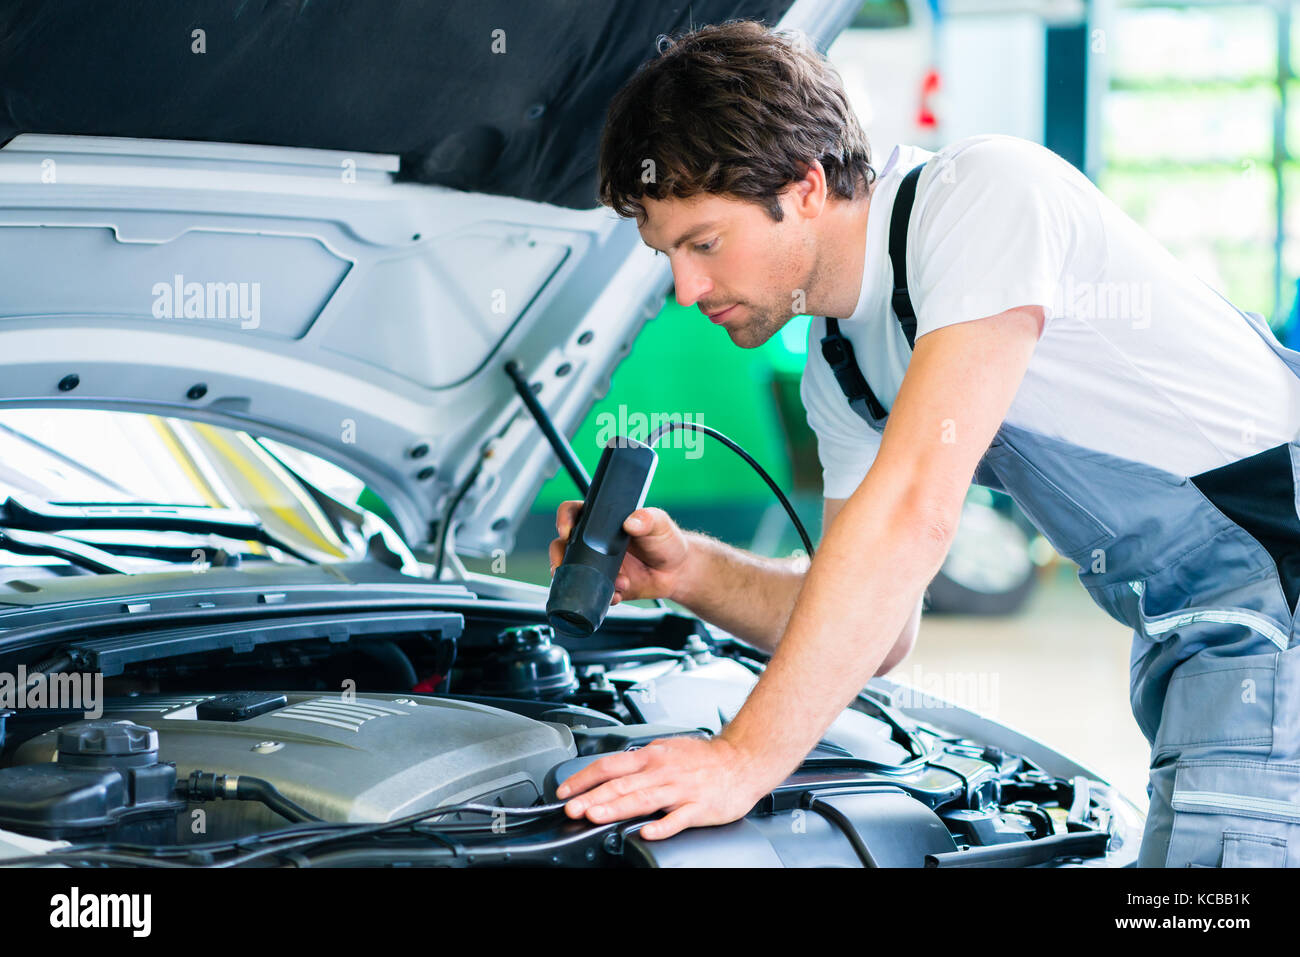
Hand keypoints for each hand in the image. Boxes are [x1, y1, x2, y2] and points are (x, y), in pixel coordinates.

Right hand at [549, 501, 691, 604]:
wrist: (677, 572)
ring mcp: (597, 565)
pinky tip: (619, 593)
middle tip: (564, 565)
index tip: (566, 530)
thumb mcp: (659, 524)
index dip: (564, 519)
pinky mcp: (605, 585)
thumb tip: (631, 522)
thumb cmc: (666, 541)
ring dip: (582, 580)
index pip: (574, 513)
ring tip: (611, 583)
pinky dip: (603, 596)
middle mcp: (594, 543)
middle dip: (558, 556)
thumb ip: (648, 519)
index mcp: (602, 521)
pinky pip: (593, 592)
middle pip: (562, 545)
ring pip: (573, 572)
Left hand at [554, 736, 767, 839]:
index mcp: (652, 756)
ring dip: (616, 808)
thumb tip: (613, 771)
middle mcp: (662, 771)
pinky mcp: (698, 807)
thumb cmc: (705, 758)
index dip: (584, 778)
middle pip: (621, 784)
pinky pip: (677, 818)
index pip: (610, 765)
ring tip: (595, 816)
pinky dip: (661, 826)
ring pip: (643, 800)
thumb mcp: (667, 749)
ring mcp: (680, 790)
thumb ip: (641, 761)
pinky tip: (647, 833)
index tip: (564, 791)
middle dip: (592, 797)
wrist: (742, 760)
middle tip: (571, 810)